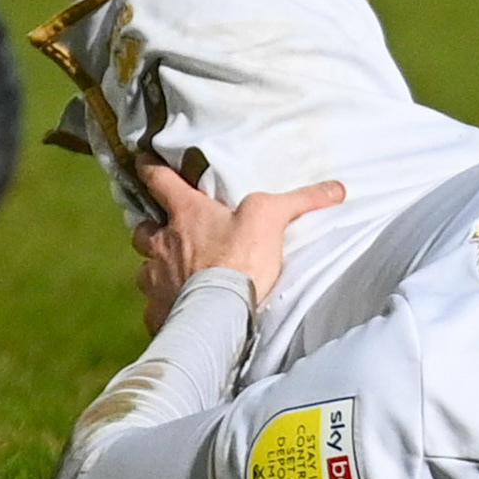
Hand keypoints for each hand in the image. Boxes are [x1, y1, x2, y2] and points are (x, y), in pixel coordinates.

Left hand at [130, 160, 345, 333]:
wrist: (222, 317)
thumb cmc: (241, 261)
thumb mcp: (271, 218)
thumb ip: (299, 200)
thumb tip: (335, 188)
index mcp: (185, 214)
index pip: (157, 180)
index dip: (149, 168)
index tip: (142, 161)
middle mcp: (161, 244)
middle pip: (142, 229)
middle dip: (152, 230)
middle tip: (168, 234)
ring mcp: (155, 280)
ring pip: (146, 269)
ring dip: (158, 269)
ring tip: (178, 276)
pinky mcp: (157, 312)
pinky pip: (155, 306)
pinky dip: (165, 305)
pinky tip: (181, 310)